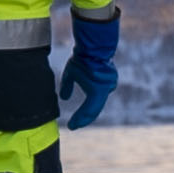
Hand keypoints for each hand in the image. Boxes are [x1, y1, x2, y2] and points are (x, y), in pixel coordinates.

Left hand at [56, 12, 119, 130]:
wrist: (95, 46)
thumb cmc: (82, 59)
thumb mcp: (70, 73)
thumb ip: (67, 86)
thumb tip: (63, 98)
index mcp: (97, 90)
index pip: (88, 111)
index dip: (79, 120)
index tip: (71, 126)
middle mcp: (105, 90)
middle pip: (94, 110)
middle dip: (84, 119)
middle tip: (74, 125)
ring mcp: (109, 85)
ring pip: (97, 103)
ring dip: (89, 111)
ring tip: (79, 119)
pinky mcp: (110, 81)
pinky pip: (100, 95)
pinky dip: (93, 102)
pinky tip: (86, 107)